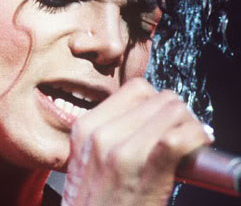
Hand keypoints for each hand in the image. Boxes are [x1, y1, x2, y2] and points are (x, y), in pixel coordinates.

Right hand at [62, 78, 212, 205]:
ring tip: (190, 140)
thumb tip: (150, 117)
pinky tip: (197, 146)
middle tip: (183, 129)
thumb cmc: (94, 203)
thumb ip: (109, 131)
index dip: (157, 100)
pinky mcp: (144, 171)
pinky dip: (195, 137)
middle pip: (156, 97)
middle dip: (176, 111)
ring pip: (171, 110)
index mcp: (86, 127)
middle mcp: (101, 134)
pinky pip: (177, 139)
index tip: (164, 115)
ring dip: (189, 122)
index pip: (135, 89)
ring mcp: (121, 151)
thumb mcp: (87, 158)